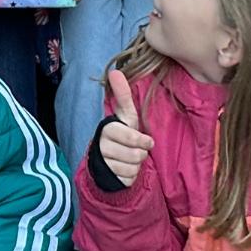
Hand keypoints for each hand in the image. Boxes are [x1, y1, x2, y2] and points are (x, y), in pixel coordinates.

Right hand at [99, 68, 155, 185]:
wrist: (108, 159)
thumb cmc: (122, 133)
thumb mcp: (125, 116)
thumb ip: (122, 95)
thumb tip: (115, 72)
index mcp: (107, 129)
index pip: (130, 137)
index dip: (142, 140)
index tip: (148, 142)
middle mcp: (102, 145)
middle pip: (135, 154)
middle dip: (141, 153)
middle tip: (138, 150)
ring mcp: (104, 163)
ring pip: (132, 167)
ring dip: (136, 164)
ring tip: (130, 158)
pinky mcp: (108, 178)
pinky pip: (129, 179)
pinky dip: (132, 176)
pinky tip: (126, 169)